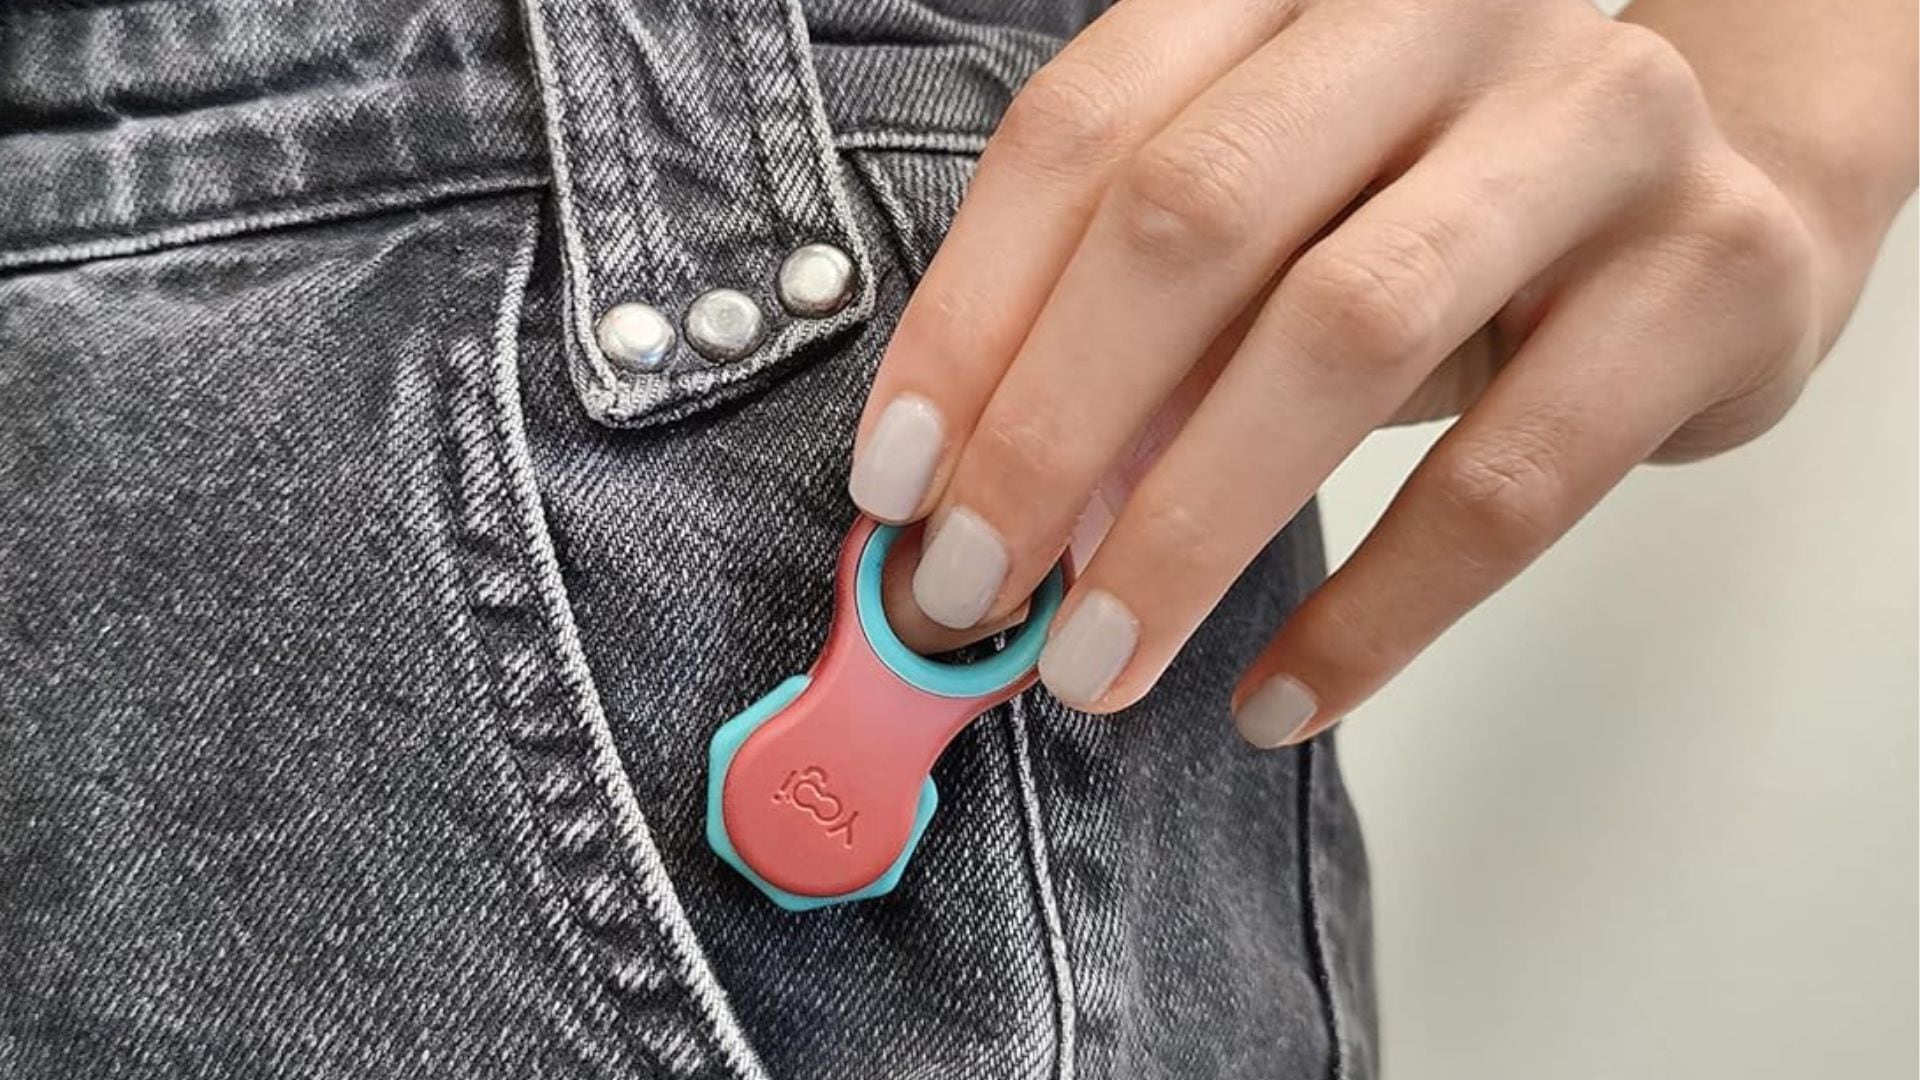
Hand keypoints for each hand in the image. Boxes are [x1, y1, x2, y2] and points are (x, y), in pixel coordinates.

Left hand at [848, 0, 1914, 745]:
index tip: (895, 480)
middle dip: (1051, 426)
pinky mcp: (1710, 275)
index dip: (969, 315)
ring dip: (1187, 528)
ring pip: (1345, 334)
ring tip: (1096, 663)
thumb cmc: (1454, 212)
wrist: (1738, 185)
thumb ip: (1158, 327)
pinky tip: (1278, 697)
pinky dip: (1375, 610)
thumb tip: (1011, 499)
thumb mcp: (1291, 227)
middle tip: (966, 589)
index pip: (1083, 131)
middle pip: (1194, 215)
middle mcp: (1441, 21)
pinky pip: (1509, 477)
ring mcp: (1594, 131)